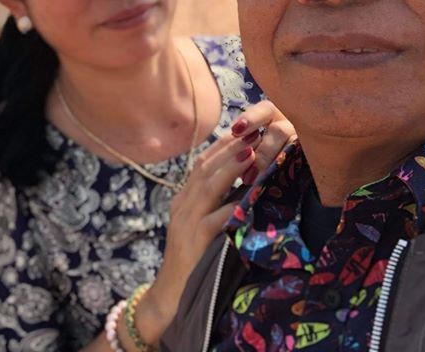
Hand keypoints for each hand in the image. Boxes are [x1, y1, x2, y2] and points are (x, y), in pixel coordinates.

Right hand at [125, 101, 294, 346]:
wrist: (170, 295)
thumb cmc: (193, 260)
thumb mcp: (200, 225)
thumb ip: (216, 204)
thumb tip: (246, 183)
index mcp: (184, 198)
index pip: (203, 162)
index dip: (224, 144)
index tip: (246, 129)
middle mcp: (182, 204)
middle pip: (205, 167)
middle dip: (230, 147)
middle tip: (253, 131)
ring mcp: (186, 222)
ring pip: (208, 186)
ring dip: (230, 167)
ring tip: (251, 151)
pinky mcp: (194, 242)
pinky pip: (214, 220)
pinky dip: (231, 206)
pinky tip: (247, 198)